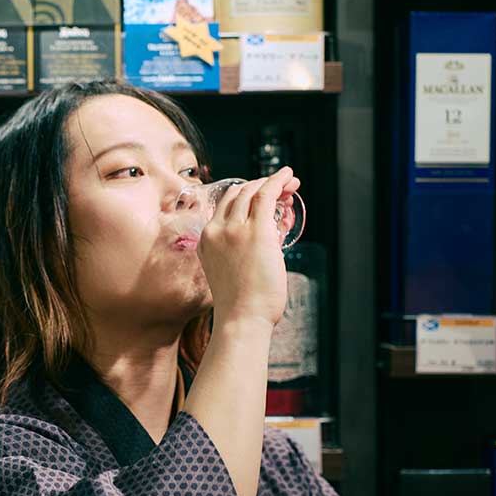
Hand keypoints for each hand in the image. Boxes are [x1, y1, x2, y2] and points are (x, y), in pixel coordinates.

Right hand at [197, 167, 295, 328]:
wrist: (241, 318)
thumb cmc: (239, 307)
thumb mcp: (226, 274)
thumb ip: (235, 257)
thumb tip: (262, 248)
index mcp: (206, 240)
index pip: (225, 207)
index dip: (245, 195)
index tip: (263, 196)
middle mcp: (216, 230)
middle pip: (238, 194)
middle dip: (260, 185)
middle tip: (281, 186)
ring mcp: (235, 228)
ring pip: (252, 191)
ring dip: (272, 182)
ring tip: (289, 182)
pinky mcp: (257, 231)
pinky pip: (267, 195)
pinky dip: (278, 181)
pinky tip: (289, 176)